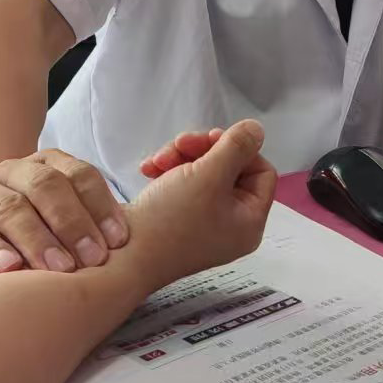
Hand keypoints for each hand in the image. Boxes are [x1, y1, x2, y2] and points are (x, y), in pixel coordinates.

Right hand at [0, 150, 128, 286]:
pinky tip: (12, 269)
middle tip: (92, 259)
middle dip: (73, 222)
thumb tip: (131, 245)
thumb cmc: (31, 241)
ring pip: (10, 208)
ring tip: (60, 268)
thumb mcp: (61, 228)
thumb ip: (90, 227)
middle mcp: (10, 173)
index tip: (118, 241)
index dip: (100, 206)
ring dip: (39, 239)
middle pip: (45, 185)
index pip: (78, 175)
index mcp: (44, 166)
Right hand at [126, 119, 276, 286]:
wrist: (121, 254)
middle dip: (202, 151)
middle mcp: (231, 225)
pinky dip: (169, 172)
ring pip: (204, 173)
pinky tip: (149, 170)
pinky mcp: (180, 221)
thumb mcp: (209, 175)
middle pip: (230, 169)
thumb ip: (236, 147)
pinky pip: (185, 186)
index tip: (211, 140)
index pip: (261, 171)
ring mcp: (205, 224)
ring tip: (157, 161)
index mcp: (249, 221)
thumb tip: (257, 129)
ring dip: (181, 158)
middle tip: (178, 143)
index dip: (238, 150)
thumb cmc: (169, 220)